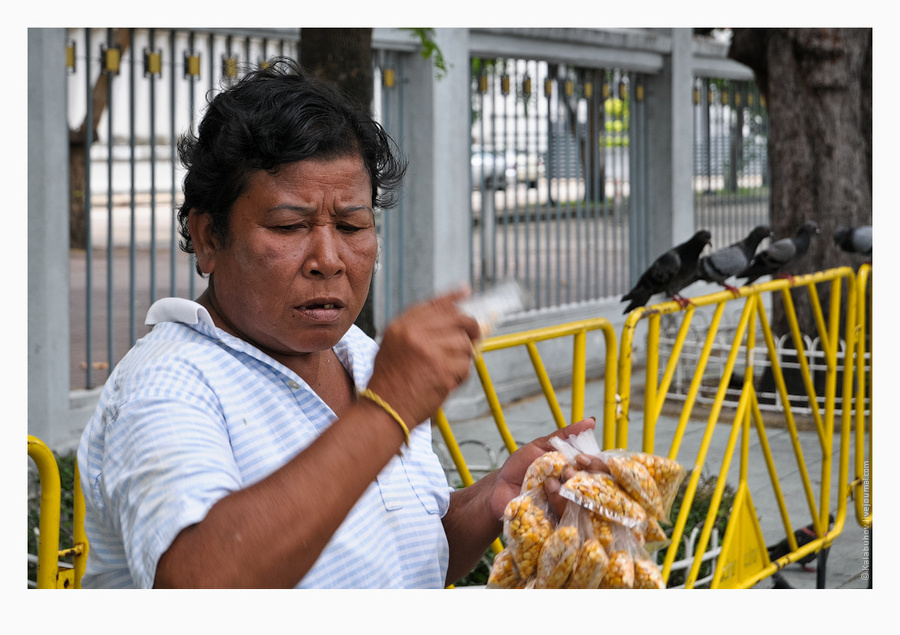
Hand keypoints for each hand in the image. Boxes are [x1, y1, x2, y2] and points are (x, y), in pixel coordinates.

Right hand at [366, 287, 481, 428]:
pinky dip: (461, 375)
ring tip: (447, 370)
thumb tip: (448, 314)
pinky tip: (446, 382)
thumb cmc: (390, 383)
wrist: (385, 410)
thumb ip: (417, 329)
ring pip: (464, 344)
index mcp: (401, 326)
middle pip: (457, 319)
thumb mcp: (393, 346)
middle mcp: (414, 333)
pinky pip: (465, 365)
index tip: (465, 293)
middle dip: (470, 328)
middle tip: (475, 336)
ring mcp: (429, 350)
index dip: (453, 298)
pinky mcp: (442, 368)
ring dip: (462, 358)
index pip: (434, 304)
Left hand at [489, 418, 607, 520]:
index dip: (597, 465)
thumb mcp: (541, 446)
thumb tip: (591, 421)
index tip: (581, 459)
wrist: (499, 489)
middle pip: (599, 492)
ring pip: (581, 508)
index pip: (603, 472)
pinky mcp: (557, 528)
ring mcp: (570, 513)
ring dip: (563, 493)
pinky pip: (566, 523)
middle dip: (582, 479)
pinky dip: (555, 507)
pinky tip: (543, 498)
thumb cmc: (521, 467)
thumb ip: (565, 436)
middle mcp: (579, 495)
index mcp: (579, 474)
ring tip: (547, 485)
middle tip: (566, 472)